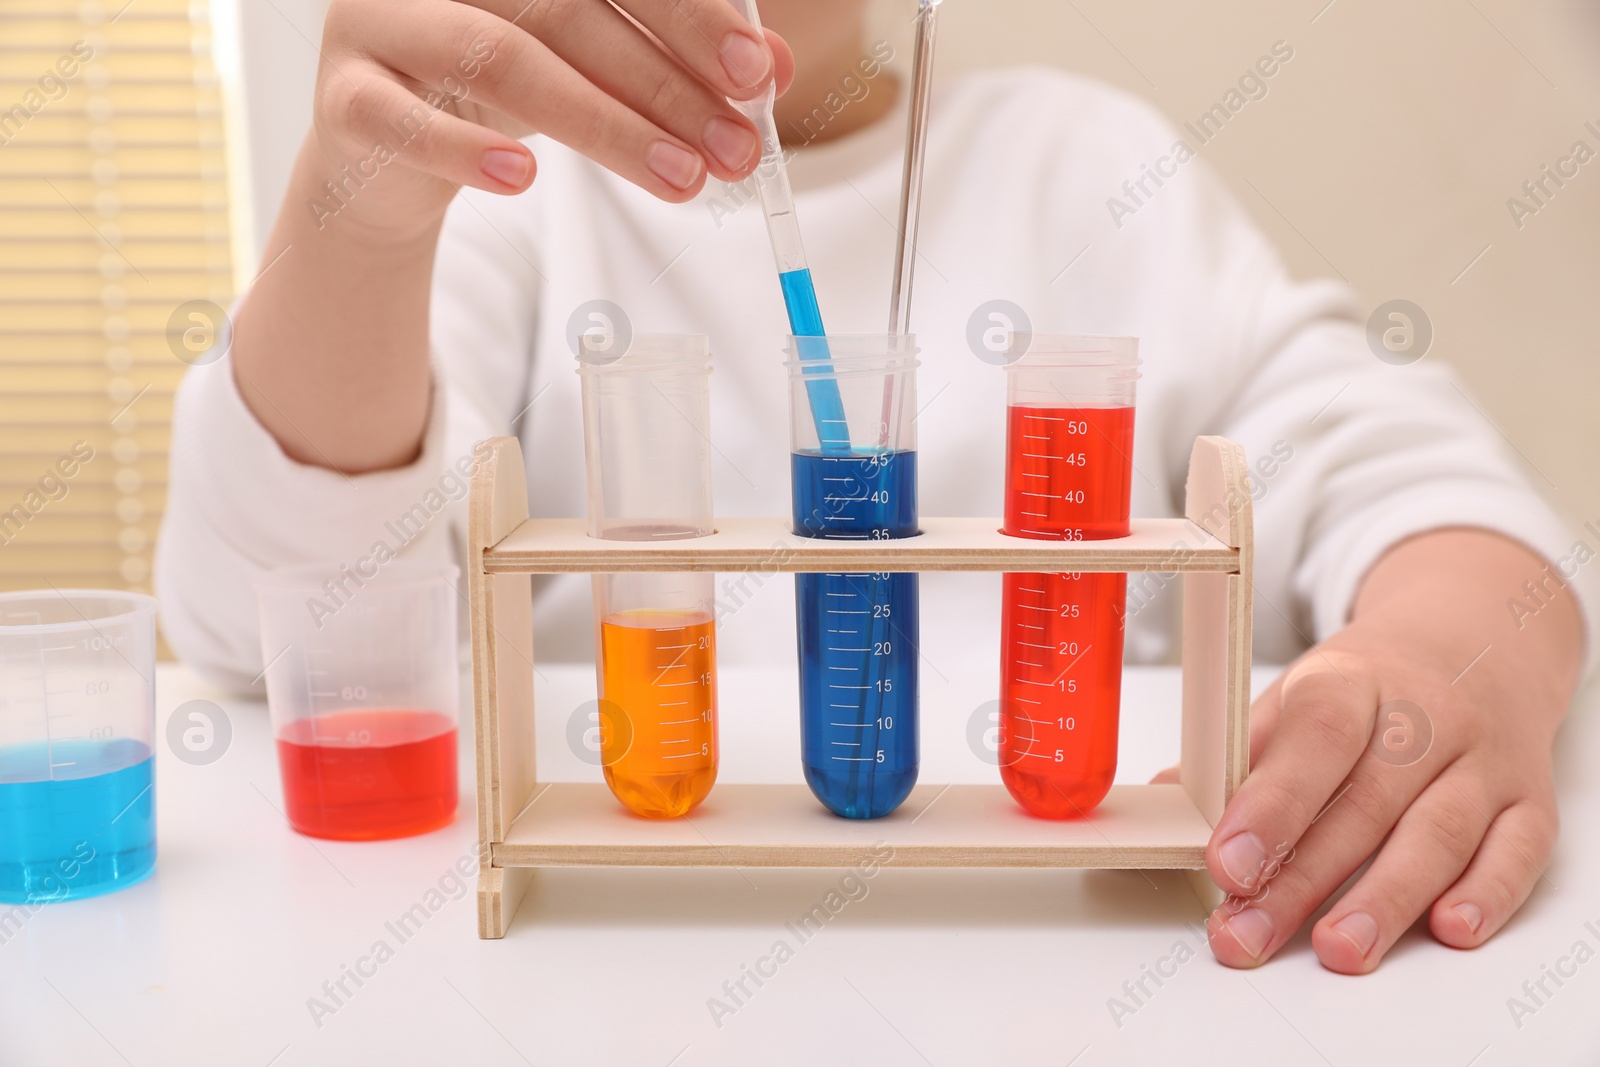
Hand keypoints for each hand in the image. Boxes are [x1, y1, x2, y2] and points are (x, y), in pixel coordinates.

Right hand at [309, 0, 794, 234]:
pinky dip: (469, 151)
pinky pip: (404, 122)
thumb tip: (771, 73)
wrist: (383, 163)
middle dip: (666, 86)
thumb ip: (673, 64)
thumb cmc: (496, 96)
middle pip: (566, 11)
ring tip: (679, 179)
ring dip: (603, 124)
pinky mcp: (344, 98)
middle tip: (734, 150)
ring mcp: (382, 23)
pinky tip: (528, 182)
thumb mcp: (593, 72)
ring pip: (502, 59)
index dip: (689, 19)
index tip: (757, 77)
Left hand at [1166, 529, 1583, 972]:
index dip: (1270, 804)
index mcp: (1353, 678)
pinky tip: (1448, 929)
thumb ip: (1241, 755)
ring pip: (1439, 833)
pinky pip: (1517, 851)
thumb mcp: (1296, 697)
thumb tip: (1169, 800)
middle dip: (1303, 881)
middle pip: (1365, 803)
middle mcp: (1427, 714)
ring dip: (1386, 900)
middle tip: (1250, 934)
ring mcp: (1484, 758)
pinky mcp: (1530, 800)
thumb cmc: (1368, 687)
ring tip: (1338, 951)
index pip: (1315, 736)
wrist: (1473, 646)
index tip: (1228, 864)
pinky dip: (1486, 893)